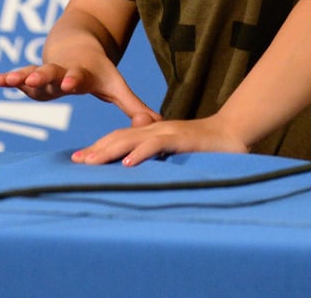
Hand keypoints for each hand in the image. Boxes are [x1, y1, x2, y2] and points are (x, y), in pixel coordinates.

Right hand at [0, 59, 156, 125]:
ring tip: (7, 80)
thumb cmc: (98, 72)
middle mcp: (62, 70)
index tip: (69, 82)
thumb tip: (157, 124)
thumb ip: (133, 106)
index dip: (73, 79)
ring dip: (21, 76)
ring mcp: (45, 72)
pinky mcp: (32, 76)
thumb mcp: (115, 86)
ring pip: (32, 73)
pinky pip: (19, 77)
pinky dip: (8, 78)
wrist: (77, 45)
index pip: (78, 77)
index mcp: (83, 74)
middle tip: (34, 78)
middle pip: (52, 72)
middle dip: (43, 75)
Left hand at [74, 116, 249, 166]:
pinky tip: (127, 163)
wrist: (236, 132)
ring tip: (90, 162)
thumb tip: (142, 180)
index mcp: (154, 133)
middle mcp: (157, 130)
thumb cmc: (209, 148)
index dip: (100, 147)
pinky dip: (141, 153)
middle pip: (120, 137)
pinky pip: (158, 145)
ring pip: (132, 138)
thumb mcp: (179, 155)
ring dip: (109, 150)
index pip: (122, 137)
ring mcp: (169, 132)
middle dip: (96, 149)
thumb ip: (162, 162)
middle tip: (75, 162)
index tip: (80, 160)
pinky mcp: (182, 139)